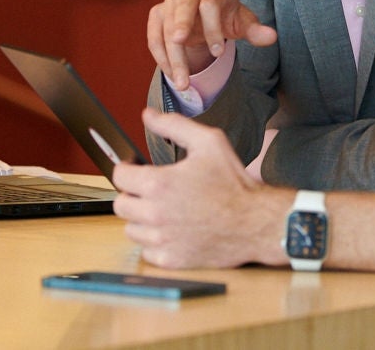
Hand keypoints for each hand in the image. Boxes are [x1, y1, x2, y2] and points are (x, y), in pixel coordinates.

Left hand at [112, 109, 290, 268]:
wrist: (256, 221)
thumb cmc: (234, 183)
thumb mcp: (209, 142)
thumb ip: (174, 125)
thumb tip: (148, 115)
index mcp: (159, 184)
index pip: (119, 176)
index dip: (127, 169)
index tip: (136, 170)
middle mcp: (155, 214)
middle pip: (121, 204)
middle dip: (133, 194)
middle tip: (151, 191)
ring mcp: (162, 240)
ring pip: (131, 229)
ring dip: (142, 219)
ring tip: (162, 211)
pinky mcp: (171, 259)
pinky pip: (147, 251)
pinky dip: (155, 243)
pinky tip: (171, 231)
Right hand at [146, 0, 276, 89]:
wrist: (206, 14)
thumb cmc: (227, 18)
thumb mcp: (242, 24)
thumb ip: (255, 31)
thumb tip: (272, 37)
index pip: (210, 5)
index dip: (213, 28)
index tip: (218, 53)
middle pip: (182, 7)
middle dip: (180, 24)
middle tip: (179, 42)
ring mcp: (170, 3)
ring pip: (166, 27)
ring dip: (172, 56)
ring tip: (182, 83)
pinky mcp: (158, 15)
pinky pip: (154, 37)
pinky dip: (161, 57)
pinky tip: (172, 76)